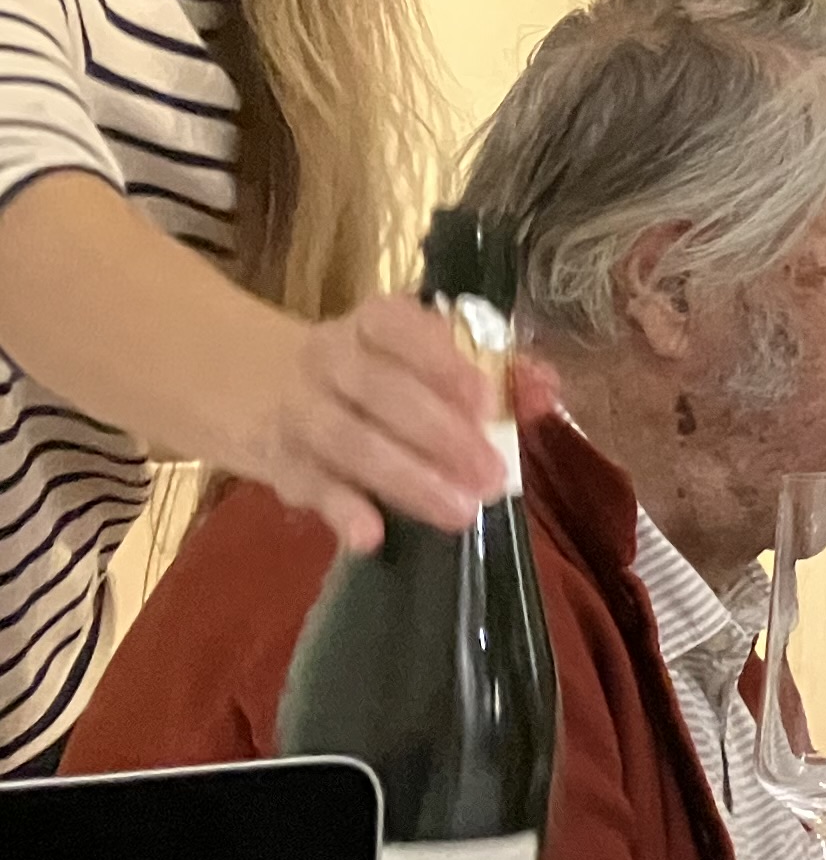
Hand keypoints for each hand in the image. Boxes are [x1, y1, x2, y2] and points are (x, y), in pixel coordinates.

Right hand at [240, 292, 512, 553]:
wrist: (247, 381)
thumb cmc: (367, 373)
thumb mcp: (414, 357)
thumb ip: (488, 371)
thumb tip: (545, 388)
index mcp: (373, 324)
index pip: (401, 329)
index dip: (443, 363)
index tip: (485, 398)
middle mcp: (330, 358)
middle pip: (382, 392)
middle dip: (442, 436)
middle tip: (492, 476)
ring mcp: (298, 411)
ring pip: (350, 443)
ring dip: (407, 479)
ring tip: (459, 512)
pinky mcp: (278, 463)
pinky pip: (309, 486)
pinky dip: (341, 510)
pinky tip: (370, 535)